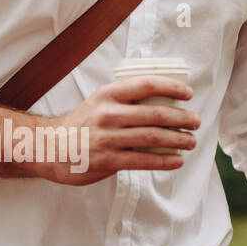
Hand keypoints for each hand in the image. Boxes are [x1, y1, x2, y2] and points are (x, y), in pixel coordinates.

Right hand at [41, 76, 200, 185]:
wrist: (51, 147)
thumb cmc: (82, 124)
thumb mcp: (99, 101)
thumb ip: (125, 99)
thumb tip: (161, 99)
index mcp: (109, 94)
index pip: (147, 84)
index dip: (172, 87)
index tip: (188, 94)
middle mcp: (109, 114)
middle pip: (156, 114)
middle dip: (183, 118)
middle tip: (196, 121)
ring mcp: (108, 138)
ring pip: (153, 138)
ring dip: (178, 140)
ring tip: (191, 141)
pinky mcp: (108, 160)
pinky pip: (143, 160)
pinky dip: (164, 161)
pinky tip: (176, 160)